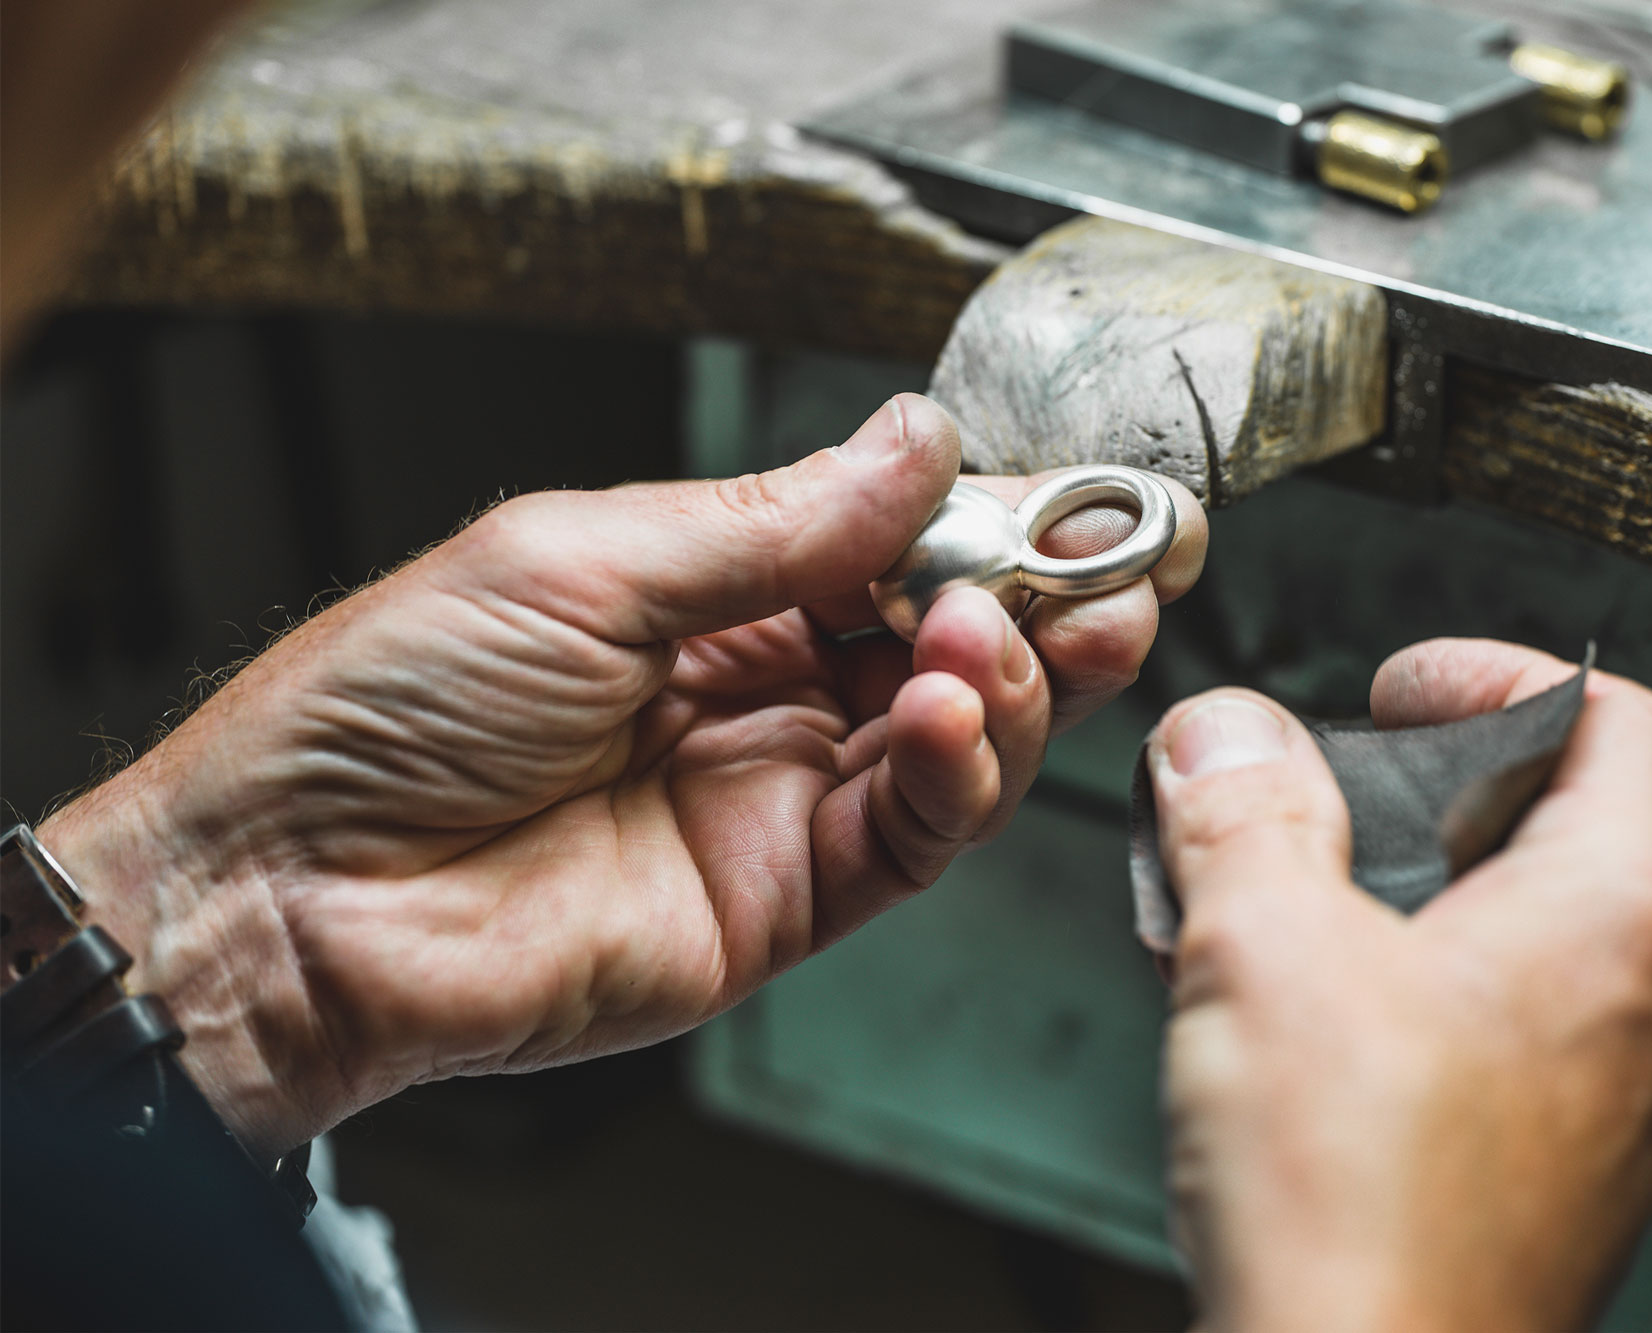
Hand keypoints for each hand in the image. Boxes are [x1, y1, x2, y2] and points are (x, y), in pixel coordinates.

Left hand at [39, 394, 1206, 1159]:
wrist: (296, 895)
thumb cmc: (386, 708)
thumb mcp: (585, 561)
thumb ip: (773, 521)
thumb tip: (914, 443)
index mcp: (702, 593)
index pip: (886, 547)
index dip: (984, 521)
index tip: (1070, 492)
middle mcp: (756, 694)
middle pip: (946, 644)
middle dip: (1037, 603)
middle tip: (1109, 566)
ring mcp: (776, 801)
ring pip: (954, 740)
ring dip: (1007, 681)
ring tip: (998, 634)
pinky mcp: (783, 902)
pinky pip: (911, 836)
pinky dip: (957, 773)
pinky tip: (951, 714)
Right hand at [1146, 639, 1651, 1332]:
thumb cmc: (1354, 1203)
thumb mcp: (1262, 946)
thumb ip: (1243, 808)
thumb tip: (1227, 734)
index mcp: (1630, 908)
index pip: (1612, 715)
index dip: (1490, 675)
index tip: (1392, 691)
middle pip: (1568, 821)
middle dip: (1418, 794)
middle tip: (1314, 803)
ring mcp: (1631, 1096)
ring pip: (1531, 932)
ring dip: (1403, 897)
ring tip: (1281, 912)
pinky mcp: (1574, 1169)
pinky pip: (1513, 1028)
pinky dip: (1417, 990)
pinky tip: (1300, 1017)